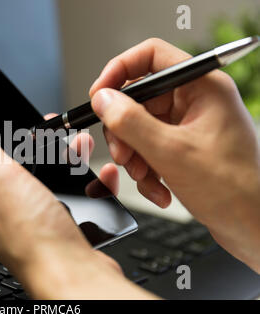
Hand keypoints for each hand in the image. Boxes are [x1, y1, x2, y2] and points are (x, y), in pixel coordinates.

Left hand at [0, 107, 156, 298]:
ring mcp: (40, 226)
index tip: (32, 126)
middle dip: (49, 150)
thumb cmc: (36, 238)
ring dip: (71, 162)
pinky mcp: (65, 233)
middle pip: (28, 171)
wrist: (76, 277)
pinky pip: (77, 202)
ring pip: (54, 185)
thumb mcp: (2, 177)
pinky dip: (89, 185)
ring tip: (84, 148)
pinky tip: (98, 177)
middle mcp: (11, 219)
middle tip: (66, 136)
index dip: (14, 140)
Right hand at [90, 38, 259, 271]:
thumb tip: (103, 100)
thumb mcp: (171, 152)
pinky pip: (149, 148)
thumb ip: (131, 122)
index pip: (151, 56)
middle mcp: (196, 101)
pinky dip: (147, 169)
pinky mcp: (183, 147)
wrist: (253, 226)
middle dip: (124, 129)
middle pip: (140, 97)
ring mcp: (189, 125)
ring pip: (140, 126)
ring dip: (134, 155)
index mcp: (202, 87)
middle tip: (122, 153)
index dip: (119, 71)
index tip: (99, 95)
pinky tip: (158, 188)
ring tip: (144, 176)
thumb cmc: (232, 188)